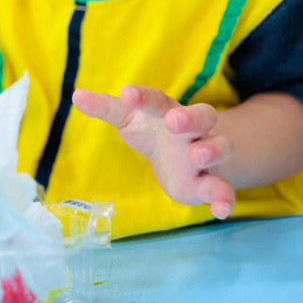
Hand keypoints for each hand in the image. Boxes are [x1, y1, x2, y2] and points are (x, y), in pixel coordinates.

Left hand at [72, 84, 234, 217]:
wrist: (186, 155)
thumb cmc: (153, 130)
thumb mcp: (129, 118)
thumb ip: (106, 108)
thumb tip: (76, 95)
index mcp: (168, 110)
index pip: (158, 100)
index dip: (144, 97)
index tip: (127, 93)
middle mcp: (192, 129)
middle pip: (202, 115)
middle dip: (190, 117)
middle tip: (173, 121)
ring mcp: (204, 154)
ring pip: (219, 146)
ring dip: (212, 150)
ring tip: (197, 157)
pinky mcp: (209, 182)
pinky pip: (223, 188)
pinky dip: (225, 198)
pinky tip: (221, 210)